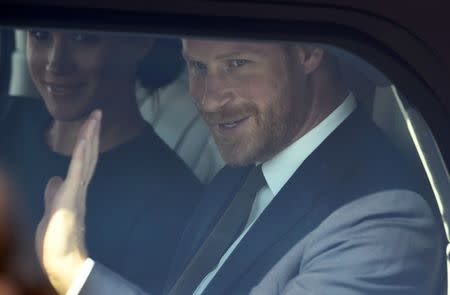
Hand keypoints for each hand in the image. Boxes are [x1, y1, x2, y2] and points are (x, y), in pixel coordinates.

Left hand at [35, 110, 101, 293]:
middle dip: (92, 133)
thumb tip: (54, 178)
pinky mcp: (71, 197)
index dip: (87, 142)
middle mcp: (80, 187)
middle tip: (97, 113)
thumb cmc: (57, 239)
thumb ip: (54, 193)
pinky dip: (82, 155)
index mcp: (75, 189)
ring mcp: (77, 191)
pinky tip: (85, 140)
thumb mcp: (52, 210)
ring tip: (94, 118)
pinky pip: (78, 172)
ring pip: (86, 159)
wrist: (61, 259)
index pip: (83, 161)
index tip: (90, 125)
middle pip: (89, 155)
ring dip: (90, 137)